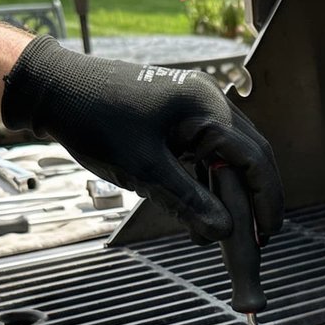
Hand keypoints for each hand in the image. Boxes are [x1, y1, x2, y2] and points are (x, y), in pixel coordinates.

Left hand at [0, 37, 282, 242]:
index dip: (267, 200)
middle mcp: (209, 102)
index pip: (255, 159)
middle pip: (251, 155)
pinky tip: (199, 211)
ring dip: (232, 192)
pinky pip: (207, 151)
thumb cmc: (93, 120)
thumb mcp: (142, 168)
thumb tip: (226, 231)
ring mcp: (195, 106)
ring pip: (230, 156)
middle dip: (257, 197)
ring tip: (229, 230)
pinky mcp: (179, 116)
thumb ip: (188, 201)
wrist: (54, 88)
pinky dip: (208, 182)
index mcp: (208, 108)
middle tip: (261, 236)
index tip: (269, 235)